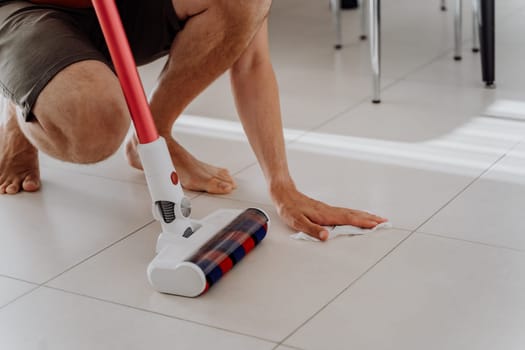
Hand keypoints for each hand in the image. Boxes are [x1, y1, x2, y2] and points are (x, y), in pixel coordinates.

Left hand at [271, 185, 387, 240]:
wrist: (284, 193)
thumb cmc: (289, 208)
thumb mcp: (296, 221)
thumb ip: (311, 230)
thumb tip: (326, 237)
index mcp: (324, 215)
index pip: (348, 219)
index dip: (363, 222)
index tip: (376, 224)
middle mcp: (329, 211)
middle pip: (354, 214)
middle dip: (370, 218)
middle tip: (385, 221)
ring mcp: (329, 209)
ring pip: (351, 212)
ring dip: (365, 215)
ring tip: (377, 219)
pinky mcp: (326, 209)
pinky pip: (345, 212)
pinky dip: (356, 214)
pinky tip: (358, 216)